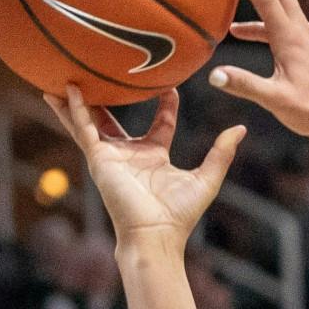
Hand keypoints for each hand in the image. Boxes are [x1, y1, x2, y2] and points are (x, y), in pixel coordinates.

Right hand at [45, 85, 243, 249]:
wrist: (156, 235)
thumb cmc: (179, 214)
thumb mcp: (207, 178)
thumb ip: (221, 153)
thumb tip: (240, 128)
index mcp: (155, 156)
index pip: (160, 123)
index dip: (165, 104)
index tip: (170, 85)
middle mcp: (129, 154)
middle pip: (117, 119)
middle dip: (110, 98)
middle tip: (105, 73)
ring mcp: (111, 155)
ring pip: (91, 121)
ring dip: (79, 100)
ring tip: (68, 74)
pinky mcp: (98, 158)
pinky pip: (84, 128)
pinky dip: (75, 109)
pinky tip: (67, 89)